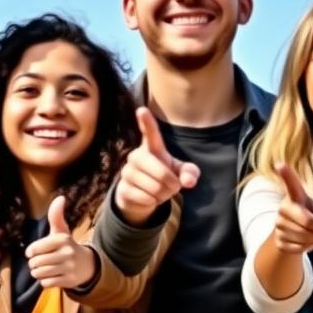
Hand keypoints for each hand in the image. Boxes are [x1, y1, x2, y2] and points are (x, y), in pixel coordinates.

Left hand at [25, 196, 98, 288]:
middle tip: (39, 263)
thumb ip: (56, 216)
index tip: (33, 252)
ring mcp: (69, 268)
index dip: (30, 252)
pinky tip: (51, 277)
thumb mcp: (61, 231)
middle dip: (33, 264)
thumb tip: (60, 198)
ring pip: (40, 273)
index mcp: (62, 239)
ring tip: (43, 270)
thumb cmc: (67, 246)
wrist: (87, 265)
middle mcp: (67, 253)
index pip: (34, 249)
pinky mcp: (69, 281)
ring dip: (37, 273)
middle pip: (36, 263)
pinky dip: (45, 282)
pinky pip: (46, 283)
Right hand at [114, 107, 200, 225]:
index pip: (150, 133)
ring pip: (153, 186)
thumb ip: (190, 173)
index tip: (141, 110)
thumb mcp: (180, 174)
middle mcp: (136, 156)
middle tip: (174, 187)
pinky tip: (150, 199)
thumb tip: (188, 181)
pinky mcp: (123, 189)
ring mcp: (127, 172)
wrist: (142, 198)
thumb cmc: (164, 178)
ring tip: (161, 192)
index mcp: (151, 148)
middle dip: (171, 182)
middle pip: (158, 169)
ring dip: (163, 194)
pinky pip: (145, 198)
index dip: (147, 122)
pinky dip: (153, 202)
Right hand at [272, 163, 312, 253]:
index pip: (291, 184)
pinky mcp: (278, 240)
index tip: (280, 164)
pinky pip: (299, 247)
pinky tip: (307, 242)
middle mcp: (283, 208)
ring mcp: (278, 225)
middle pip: (306, 221)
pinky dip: (309, 247)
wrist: (297, 235)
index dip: (286, 174)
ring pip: (304, 236)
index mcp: (296, 196)